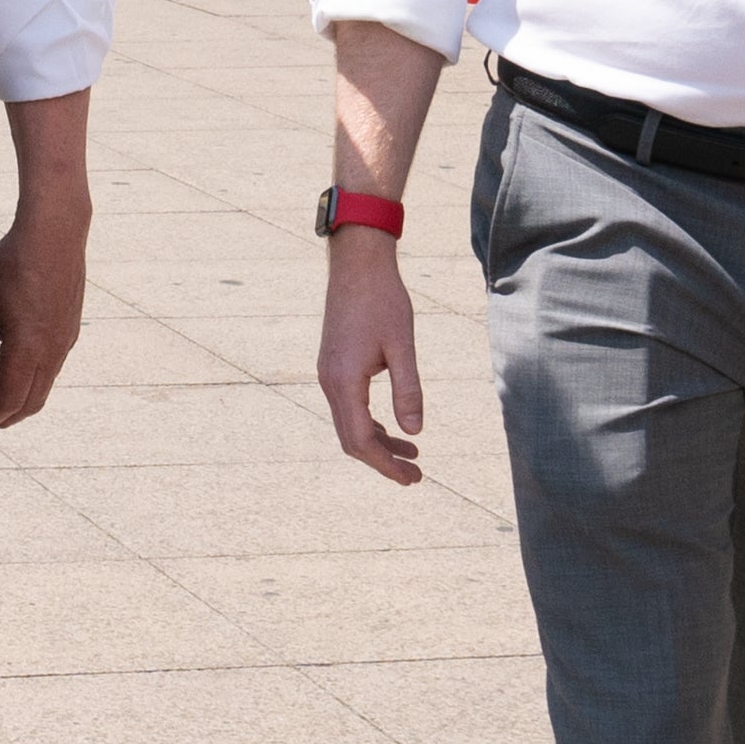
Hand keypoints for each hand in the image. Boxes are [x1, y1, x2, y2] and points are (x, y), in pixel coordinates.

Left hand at [0, 195, 88, 427]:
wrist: (55, 233)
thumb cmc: (14, 261)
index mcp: (29, 346)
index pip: (11, 399)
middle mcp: (53, 349)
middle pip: (32, 402)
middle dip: (9, 416)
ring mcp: (65, 340)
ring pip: (46, 386)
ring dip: (23, 397)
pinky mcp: (71, 330)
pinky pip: (53, 367)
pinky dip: (35, 378)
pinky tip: (16, 368)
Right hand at [317, 233, 423, 482]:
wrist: (357, 265)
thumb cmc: (382, 300)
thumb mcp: (402, 346)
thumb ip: (408, 390)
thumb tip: (415, 432)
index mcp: (345, 381)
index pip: (362, 440)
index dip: (386, 464)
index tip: (413, 478)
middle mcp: (330, 382)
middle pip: (351, 440)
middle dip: (382, 461)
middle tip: (416, 475)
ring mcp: (328, 374)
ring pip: (349, 424)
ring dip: (378, 443)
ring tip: (413, 453)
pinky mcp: (334, 366)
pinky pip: (348, 407)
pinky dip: (369, 423)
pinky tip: (393, 427)